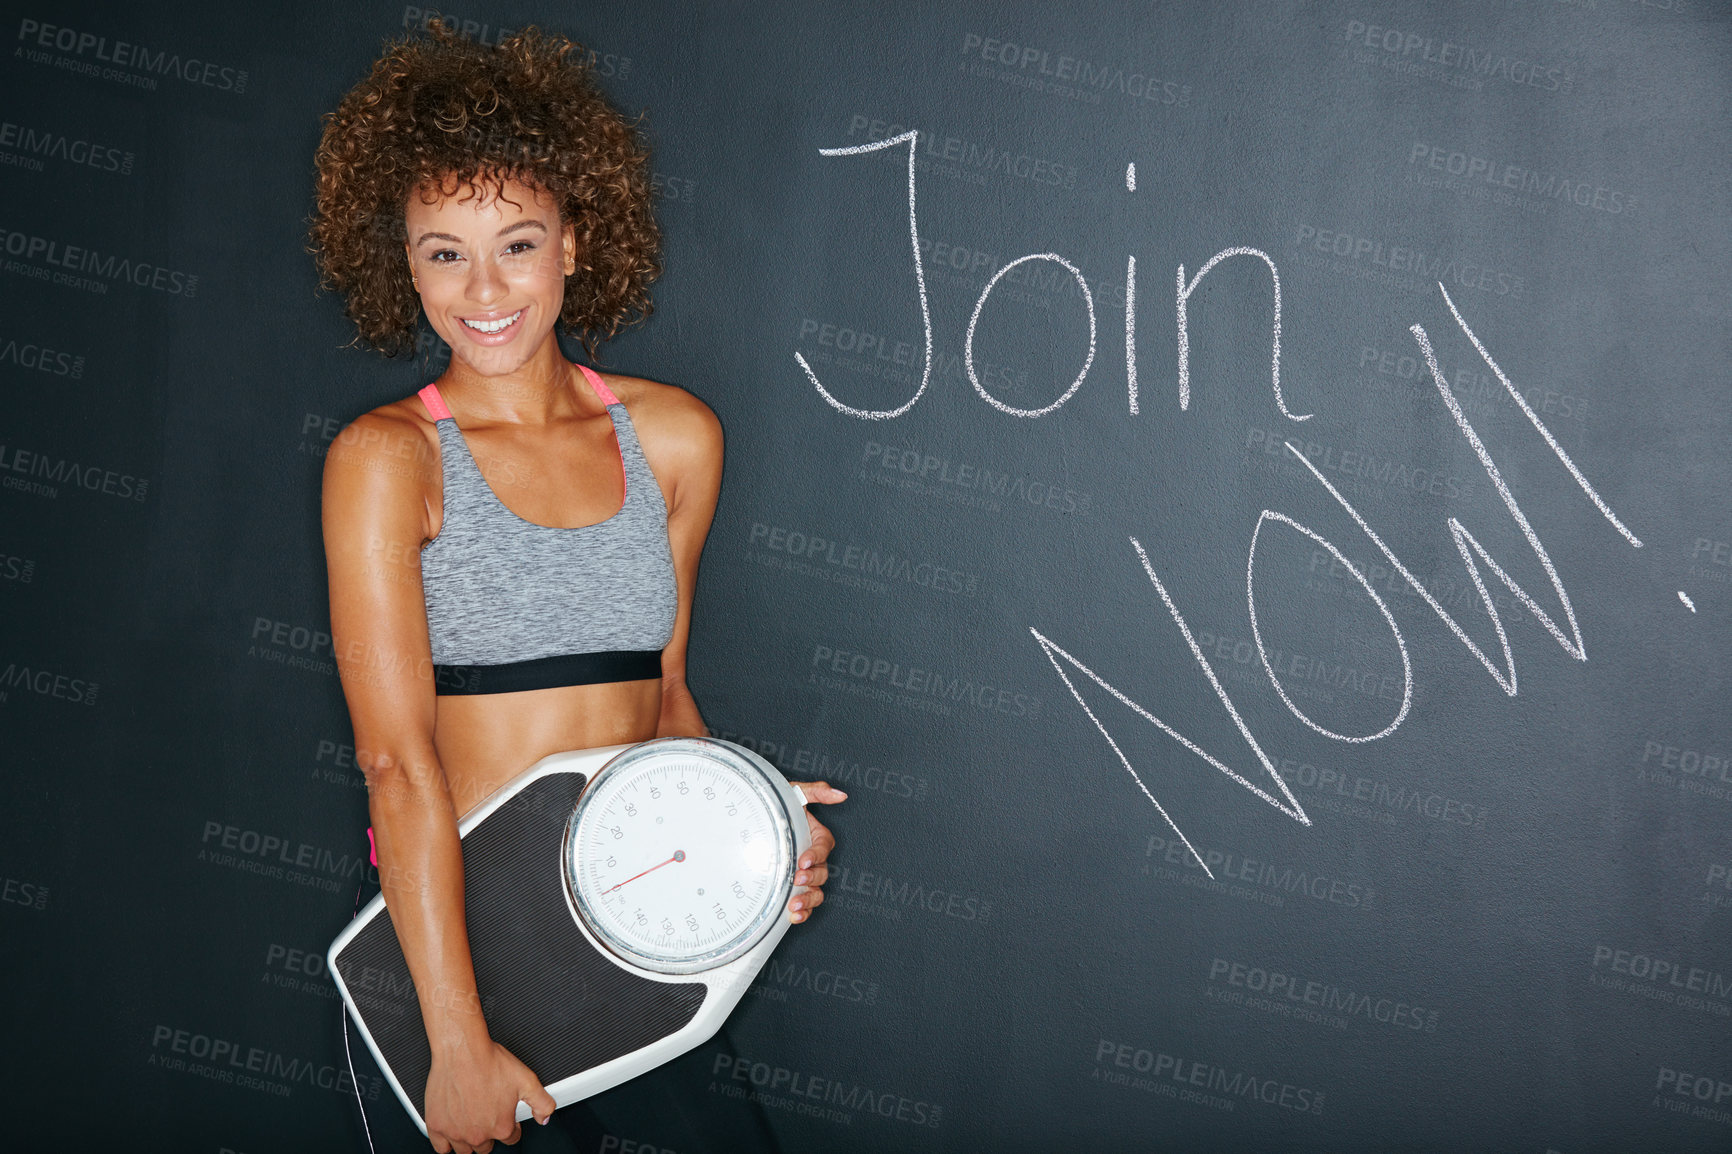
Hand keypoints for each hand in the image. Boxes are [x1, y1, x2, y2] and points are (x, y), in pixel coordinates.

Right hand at [423, 1037, 556, 1153]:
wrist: (462, 1050)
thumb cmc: (489, 1062)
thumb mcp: (527, 1079)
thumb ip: (541, 1102)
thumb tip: (544, 1117)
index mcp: (501, 1127)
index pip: (510, 1138)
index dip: (511, 1126)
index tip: (505, 1116)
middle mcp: (478, 1134)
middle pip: (486, 1147)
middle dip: (489, 1133)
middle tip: (487, 1114)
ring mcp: (456, 1132)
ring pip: (465, 1150)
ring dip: (469, 1140)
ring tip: (471, 1121)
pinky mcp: (436, 1126)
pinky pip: (441, 1148)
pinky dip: (446, 1142)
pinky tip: (452, 1130)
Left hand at [788, 781, 845, 923]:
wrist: (753, 820)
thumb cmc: (776, 806)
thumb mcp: (795, 793)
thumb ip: (818, 792)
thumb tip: (840, 795)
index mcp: (816, 836)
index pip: (823, 848)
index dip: (815, 855)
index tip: (803, 861)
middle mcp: (813, 857)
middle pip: (822, 873)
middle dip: (811, 879)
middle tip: (797, 879)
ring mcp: (805, 874)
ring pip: (817, 891)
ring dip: (809, 899)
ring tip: (796, 904)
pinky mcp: (795, 889)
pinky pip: (806, 904)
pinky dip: (803, 912)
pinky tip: (794, 915)